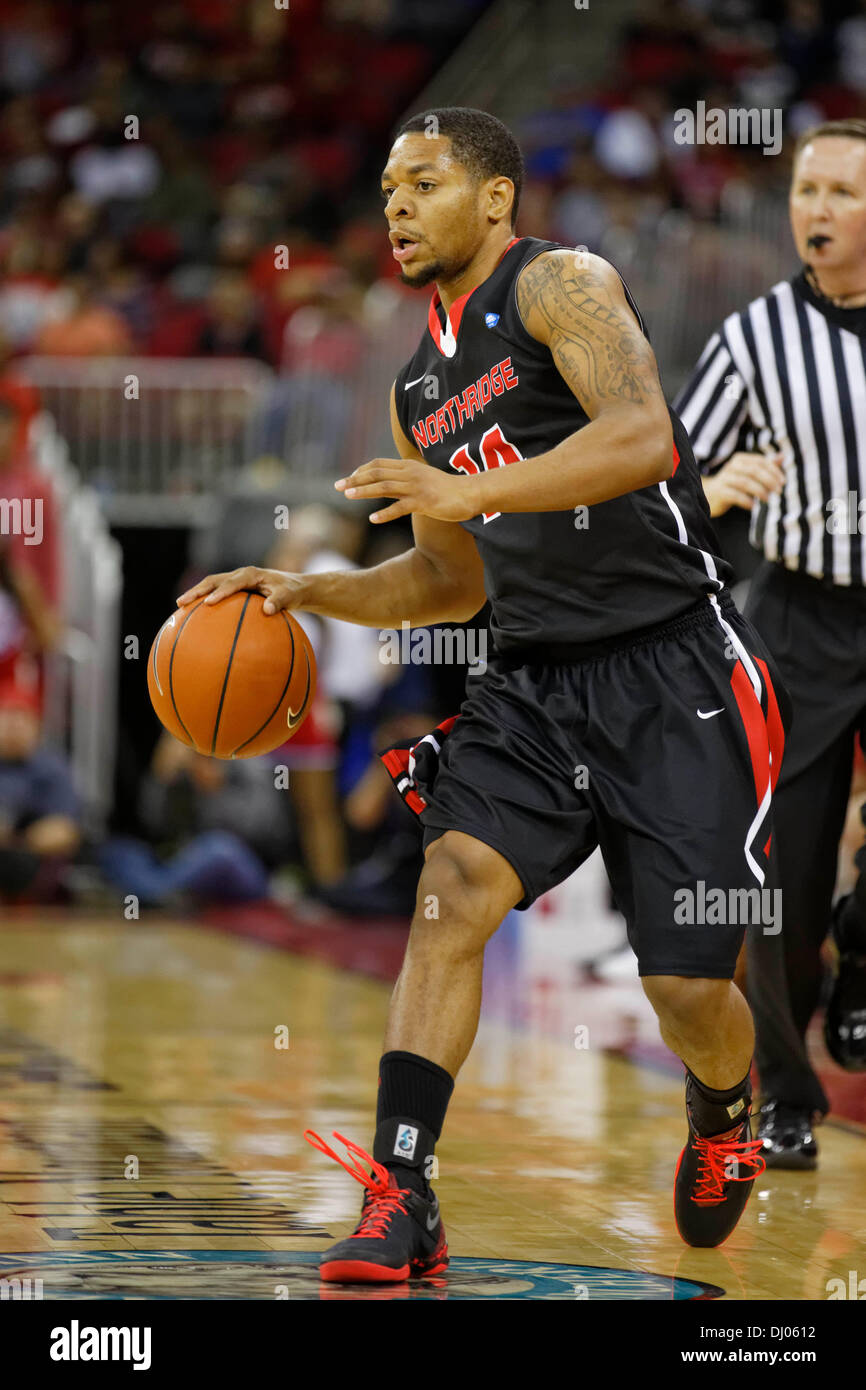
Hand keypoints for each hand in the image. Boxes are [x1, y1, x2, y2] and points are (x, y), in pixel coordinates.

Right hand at [176, 566, 308, 614]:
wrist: (295, 587)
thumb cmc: (293, 592)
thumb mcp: (290, 596)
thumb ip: (280, 601)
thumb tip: (268, 611)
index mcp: (251, 574)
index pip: (232, 582)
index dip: (220, 592)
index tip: (209, 602)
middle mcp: (240, 575)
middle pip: (213, 580)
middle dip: (197, 591)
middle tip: (181, 602)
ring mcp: (236, 581)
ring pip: (211, 585)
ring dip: (196, 594)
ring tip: (180, 607)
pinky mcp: (235, 590)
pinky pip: (216, 594)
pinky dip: (204, 602)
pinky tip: (195, 616)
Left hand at [335, 456, 479, 522]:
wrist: (470, 493)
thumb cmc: (447, 488)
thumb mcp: (425, 477)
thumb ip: (408, 477)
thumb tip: (391, 482)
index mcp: (409, 466)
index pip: (379, 464)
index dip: (361, 470)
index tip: (349, 478)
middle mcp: (410, 473)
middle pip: (376, 473)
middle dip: (355, 479)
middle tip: (337, 486)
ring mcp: (416, 487)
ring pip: (384, 487)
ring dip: (363, 491)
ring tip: (347, 496)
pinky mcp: (423, 502)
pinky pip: (399, 508)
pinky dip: (384, 513)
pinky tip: (372, 519)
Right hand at [702, 452, 784, 517]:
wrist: (709, 495)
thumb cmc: (733, 483)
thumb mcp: (749, 472)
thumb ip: (765, 465)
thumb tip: (783, 456)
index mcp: (740, 459)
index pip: (760, 461)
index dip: (774, 471)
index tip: (783, 482)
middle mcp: (731, 466)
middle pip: (754, 470)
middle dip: (769, 481)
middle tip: (778, 491)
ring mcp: (724, 479)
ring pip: (745, 482)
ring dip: (760, 491)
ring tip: (768, 499)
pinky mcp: (720, 492)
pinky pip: (735, 495)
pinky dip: (747, 501)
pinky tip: (754, 506)